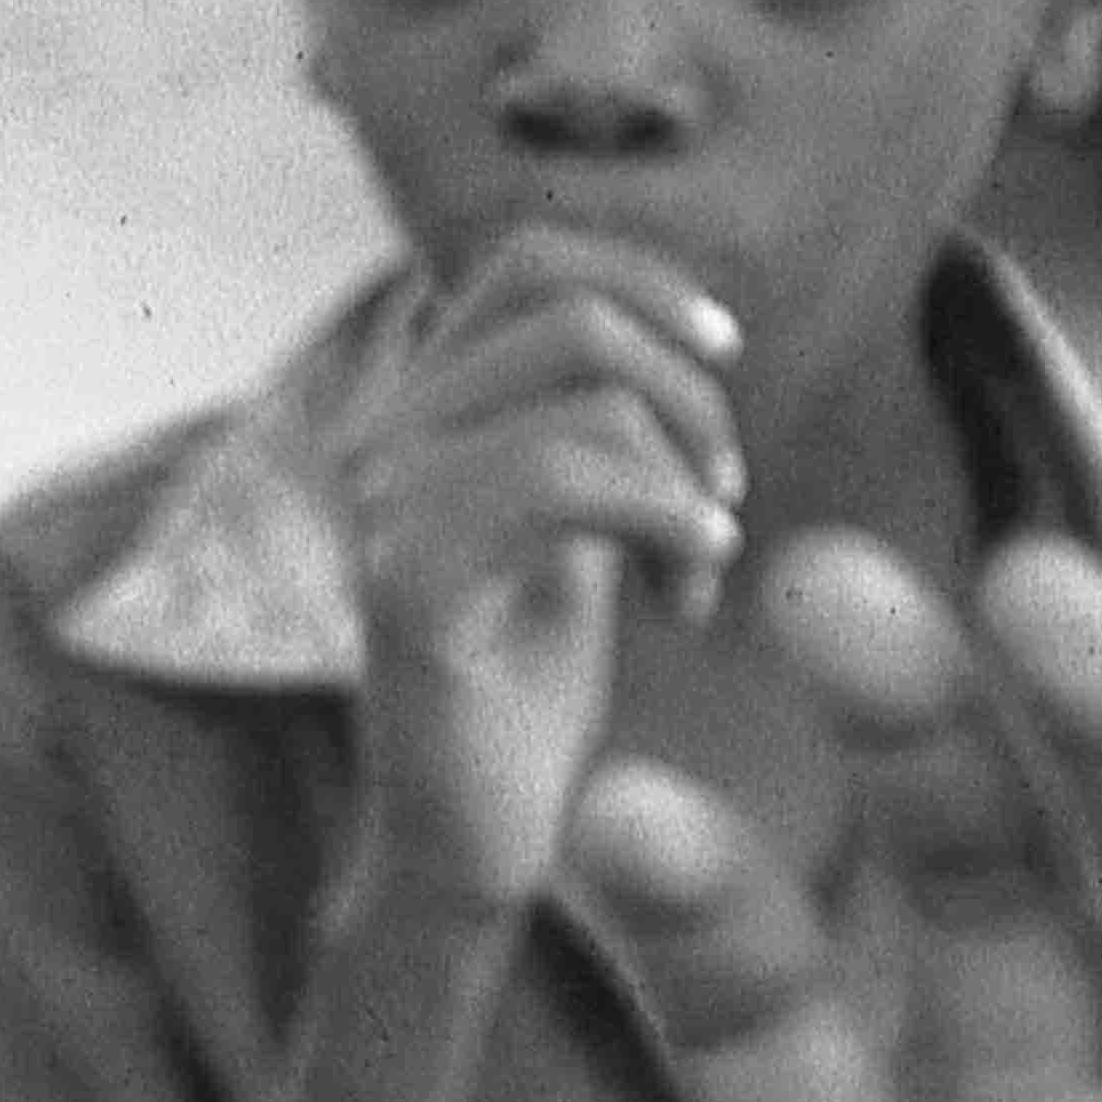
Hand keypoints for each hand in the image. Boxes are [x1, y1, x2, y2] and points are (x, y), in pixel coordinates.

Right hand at [327, 228, 749, 919]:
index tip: (724, 355)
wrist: (464, 840)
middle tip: (723, 499)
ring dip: (684, 478)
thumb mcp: (573, 522)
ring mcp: (381, 506)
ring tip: (699, 565)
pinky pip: (562, 480)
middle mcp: (378, 439)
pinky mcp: (407, 581)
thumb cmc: (527, 691)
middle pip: (574, 319)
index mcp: (415, 409)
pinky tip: (694, 581)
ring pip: (585, 403)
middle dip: (690, 399)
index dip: (645, 280)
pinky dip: (662, 516)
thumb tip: (676, 332)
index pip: (529, 261)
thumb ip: (589, 420)